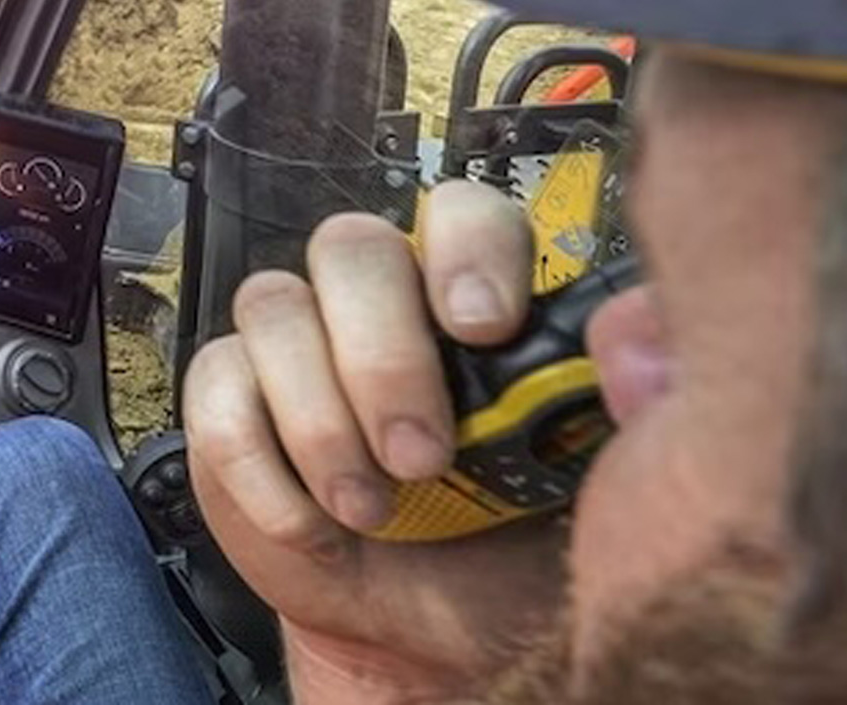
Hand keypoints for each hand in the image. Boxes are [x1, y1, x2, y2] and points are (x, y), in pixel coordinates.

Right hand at [182, 182, 567, 702]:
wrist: (421, 634)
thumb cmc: (507, 555)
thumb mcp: (586, 491)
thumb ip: (608, 410)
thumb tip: (632, 346)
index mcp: (472, 301)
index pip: (462, 212)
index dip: (465, 250)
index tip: (483, 329)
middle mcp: (377, 299)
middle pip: (351, 246)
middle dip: (382, 357)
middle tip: (422, 459)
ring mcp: (292, 338)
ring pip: (273, 304)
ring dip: (319, 421)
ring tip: (369, 511)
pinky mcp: (225, 393)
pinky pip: (214, 389)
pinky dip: (260, 470)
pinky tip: (312, 529)